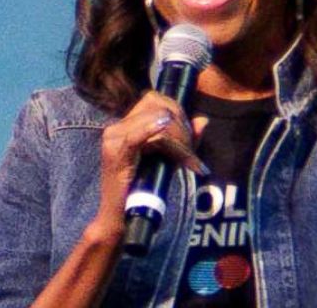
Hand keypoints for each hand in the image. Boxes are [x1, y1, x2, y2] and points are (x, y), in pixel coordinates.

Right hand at [93, 91, 207, 237]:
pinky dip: (167, 141)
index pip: (154, 100)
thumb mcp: (167, 159)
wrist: (119, 217)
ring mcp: (113, 138)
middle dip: (181, 125)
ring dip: (179, 138)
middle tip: (191, 151)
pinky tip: (179, 149)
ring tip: (188, 159)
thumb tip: (202, 120)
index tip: (189, 138)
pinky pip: (144, 135)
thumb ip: (184, 140)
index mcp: (124, 126)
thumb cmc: (141, 191)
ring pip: (157, 119)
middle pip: (158, 106)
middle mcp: (116, 127)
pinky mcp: (115, 151)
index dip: (177, 113)